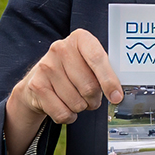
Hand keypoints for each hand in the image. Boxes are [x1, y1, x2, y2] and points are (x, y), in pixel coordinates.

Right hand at [4, 28, 121, 154]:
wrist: (39, 78)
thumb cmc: (74, 70)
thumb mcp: (90, 62)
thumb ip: (106, 71)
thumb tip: (118, 94)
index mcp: (80, 39)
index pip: (98, 59)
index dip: (109, 81)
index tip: (117, 97)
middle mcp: (60, 48)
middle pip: (89, 86)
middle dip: (95, 99)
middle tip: (92, 98)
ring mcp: (46, 66)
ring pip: (76, 103)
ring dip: (81, 107)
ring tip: (76, 98)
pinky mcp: (36, 85)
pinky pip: (62, 113)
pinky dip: (68, 116)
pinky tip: (65, 106)